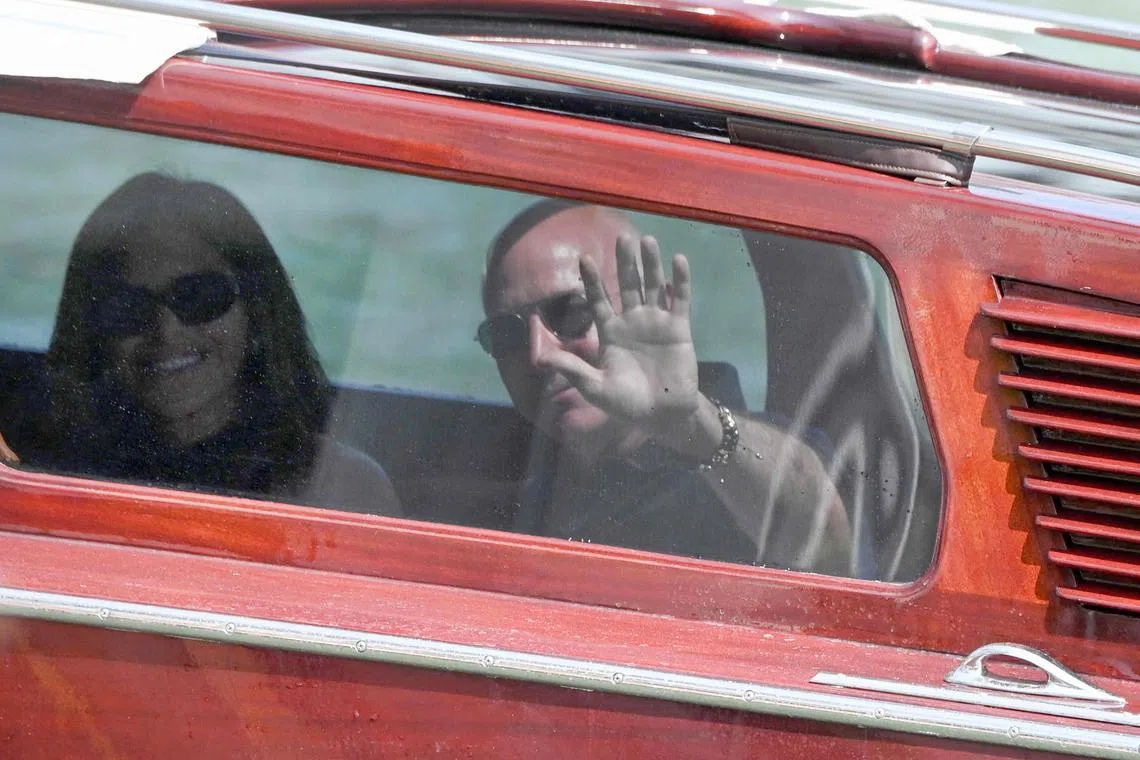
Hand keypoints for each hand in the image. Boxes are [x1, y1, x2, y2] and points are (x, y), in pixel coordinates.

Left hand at [536, 233, 700, 434]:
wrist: (662, 416)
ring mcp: (656, 322)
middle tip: (622, 237)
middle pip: (628, 285)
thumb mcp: (595, 388)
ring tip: (647, 241)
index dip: (592, 280)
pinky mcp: (679, 328)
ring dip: (650, 264)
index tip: (583, 258)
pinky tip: (678, 261)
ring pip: (652, 286)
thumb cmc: (626, 404)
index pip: (599, 299)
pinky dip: (679, 281)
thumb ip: (572, 369)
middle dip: (624, 262)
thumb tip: (539, 360)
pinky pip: (679, 300)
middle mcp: (632, 321)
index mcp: (610, 332)